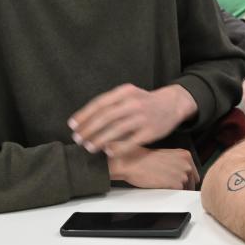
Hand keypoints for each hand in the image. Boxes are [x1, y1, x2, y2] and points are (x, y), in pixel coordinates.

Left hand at [68, 84, 196, 156]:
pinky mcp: (150, 131)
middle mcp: (133, 103)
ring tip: (89, 147)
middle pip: (106, 117)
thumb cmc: (144, 101)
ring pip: (116, 130)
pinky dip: (118, 147)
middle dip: (89, 129)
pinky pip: (131, 141)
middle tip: (77, 139)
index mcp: (125, 92)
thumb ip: (111, 104)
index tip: (73, 125)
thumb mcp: (128, 94)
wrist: (172, 104)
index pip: (100, 103)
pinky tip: (108, 152)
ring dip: (99, 139)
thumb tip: (86, 119)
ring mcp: (143, 117)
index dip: (84, 115)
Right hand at [107, 146, 198, 189]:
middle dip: (183, 186)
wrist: (133, 162)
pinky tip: (162, 188)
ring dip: (176, 190)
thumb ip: (179, 164)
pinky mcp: (176, 184)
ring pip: (184, 189)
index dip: (187, 181)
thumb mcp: (168, 156)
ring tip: (163, 185)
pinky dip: (171, 194)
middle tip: (169, 186)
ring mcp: (183, 174)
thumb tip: (185, 174)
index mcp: (185, 155)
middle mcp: (187, 164)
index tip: (181, 183)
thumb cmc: (146, 159)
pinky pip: (178, 195)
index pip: (194, 174)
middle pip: (191, 183)